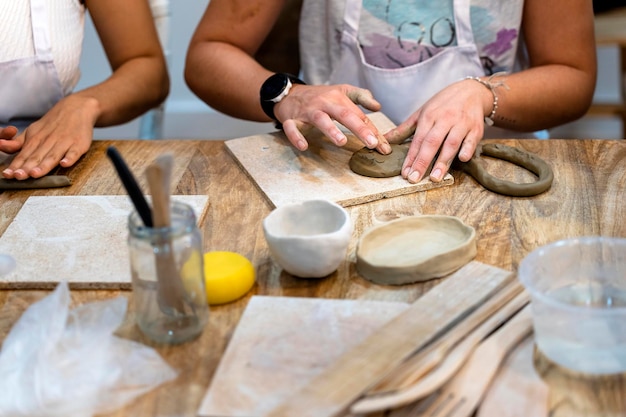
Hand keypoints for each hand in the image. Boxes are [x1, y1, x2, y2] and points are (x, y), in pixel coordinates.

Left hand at [1, 95, 97, 179]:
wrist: (76, 108)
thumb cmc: (54, 123)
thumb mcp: (34, 130)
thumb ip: (19, 142)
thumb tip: (2, 147)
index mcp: (36, 138)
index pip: (24, 154)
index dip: (16, 165)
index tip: (8, 174)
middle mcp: (49, 140)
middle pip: (37, 157)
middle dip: (27, 167)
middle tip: (18, 176)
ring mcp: (65, 142)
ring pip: (53, 156)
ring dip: (44, 165)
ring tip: (35, 174)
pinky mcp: (79, 144)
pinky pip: (74, 152)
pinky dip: (70, 158)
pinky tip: (64, 164)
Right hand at [274, 84, 391, 154]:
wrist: (289, 93)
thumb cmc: (319, 96)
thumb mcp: (341, 91)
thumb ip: (361, 96)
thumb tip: (378, 107)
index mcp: (338, 98)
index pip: (359, 115)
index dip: (372, 130)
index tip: (384, 146)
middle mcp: (325, 103)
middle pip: (344, 114)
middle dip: (359, 128)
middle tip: (372, 143)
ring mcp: (308, 111)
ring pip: (320, 120)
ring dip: (331, 130)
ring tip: (341, 141)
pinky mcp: (291, 119)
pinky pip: (292, 128)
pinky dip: (296, 137)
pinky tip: (304, 146)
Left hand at [385, 79, 491, 182]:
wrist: (471, 91)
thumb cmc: (443, 105)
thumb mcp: (422, 112)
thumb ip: (404, 129)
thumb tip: (384, 140)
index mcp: (429, 116)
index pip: (418, 140)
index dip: (411, 157)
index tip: (405, 173)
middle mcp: (445, 119)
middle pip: (432, 142)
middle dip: (422, 162)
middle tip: (414, 179)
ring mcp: (461, 124)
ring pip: (451, 143)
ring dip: (443, 161)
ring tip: (435, 178)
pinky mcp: (476, 128)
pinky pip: (471, 140)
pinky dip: (467, 149)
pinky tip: (462, 159)